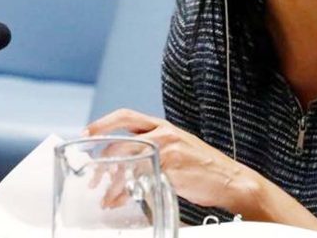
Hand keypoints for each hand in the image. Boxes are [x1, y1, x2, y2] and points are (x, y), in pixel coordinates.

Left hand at [85, 109, 258, 213]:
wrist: (230, 180)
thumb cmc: (203, 168)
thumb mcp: (178, 149)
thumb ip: (154, 150)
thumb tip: (126, 165)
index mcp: (163, 126)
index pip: (126, 116)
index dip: (103, 123)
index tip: (86, 132)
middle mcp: (164, 133)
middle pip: (120, 141)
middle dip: (101, 161)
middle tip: (93, 177)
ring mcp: (168, 149)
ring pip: (126, 161)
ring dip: (111, 182)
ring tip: (106, 197)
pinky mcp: (172, 167)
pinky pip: (139, 177)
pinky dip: (125, 191)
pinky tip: (121, 200)